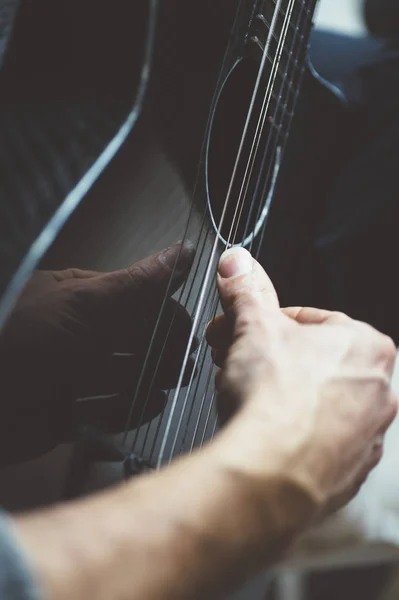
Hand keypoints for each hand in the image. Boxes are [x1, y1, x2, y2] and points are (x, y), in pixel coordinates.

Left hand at [0, 242, 194, 463]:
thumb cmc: (20, 339)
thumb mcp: (83, 301)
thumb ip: (137, 282)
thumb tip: (183, 253)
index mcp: (85, 299)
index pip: (141, 303)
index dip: (167, 318)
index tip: (187, 336)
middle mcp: (82, 335)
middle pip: (137, 342)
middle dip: (162, 353)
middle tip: (181, 366)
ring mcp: (76, 373)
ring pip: (127, 377)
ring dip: (149, 382)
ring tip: (165, 387)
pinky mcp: (69, 410)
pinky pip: (109, 410)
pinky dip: (129, 410)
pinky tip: (145, 406)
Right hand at [207, 247, 397, 514]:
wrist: (269, 474)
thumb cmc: (273, 400)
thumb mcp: (254, 326)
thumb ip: (247, 290)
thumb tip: (237, 263)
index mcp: (366, 346)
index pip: (309, 320)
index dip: (265, 322)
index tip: (243, 330)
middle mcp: (377, 392)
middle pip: (312, 362)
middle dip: (269, 358)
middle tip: (237, 361)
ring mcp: (366, 437)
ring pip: (316, 403)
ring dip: (281, 396)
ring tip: (245, 399)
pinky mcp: (347, 474)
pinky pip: (316, 444)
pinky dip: (291, 436)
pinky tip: (263, 434)